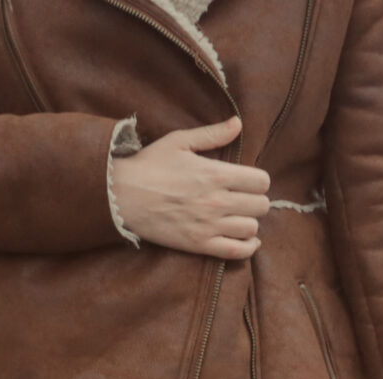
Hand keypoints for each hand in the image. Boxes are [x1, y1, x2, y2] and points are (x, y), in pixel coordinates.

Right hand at [112, 117, 271, 259]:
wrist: (122, 195)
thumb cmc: (149, 165)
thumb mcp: (180, 141)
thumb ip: (213, 134)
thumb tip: (238, 123)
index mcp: (216, 173)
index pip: (261, 181)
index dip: (258, 180)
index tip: (248, 181)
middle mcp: (217, 201)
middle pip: (261, 205)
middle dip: (255, 200)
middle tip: (243, 199)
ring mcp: (209, 225)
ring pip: (252, 228)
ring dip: (249, 222)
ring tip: (238, 217)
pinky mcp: (199, 244)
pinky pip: (237, 251)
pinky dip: (247, 247)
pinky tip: (246, 239)